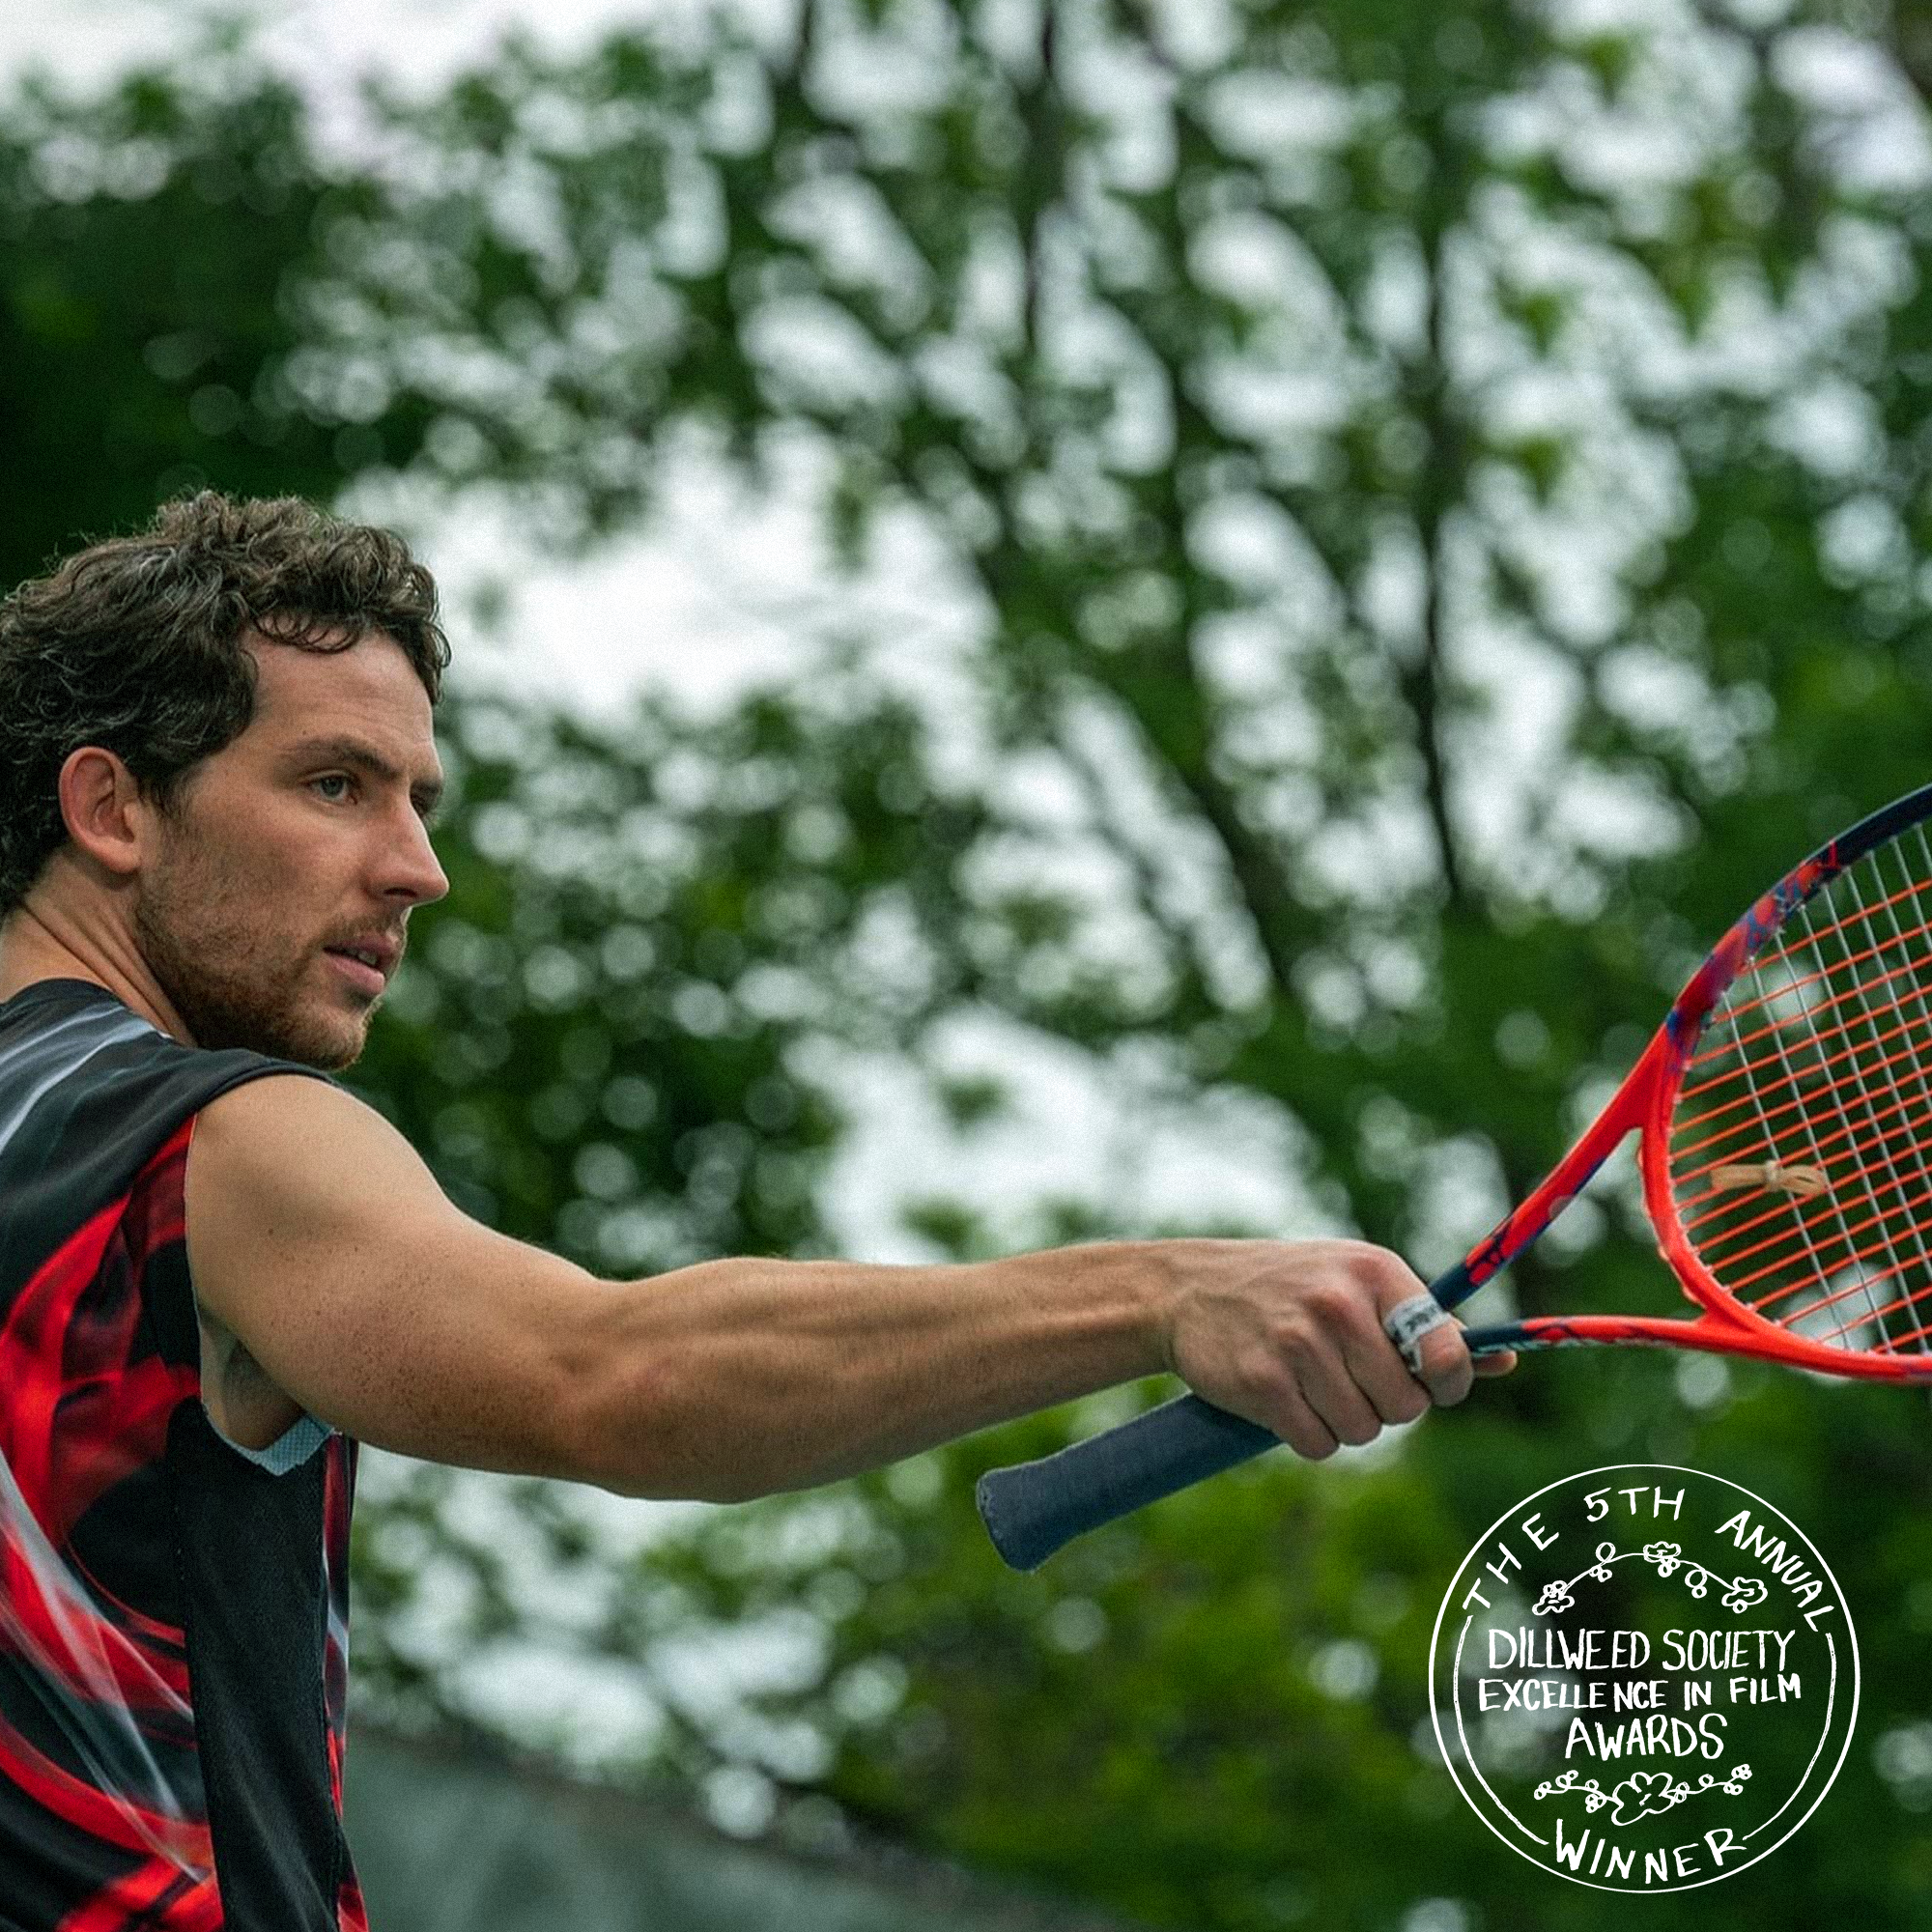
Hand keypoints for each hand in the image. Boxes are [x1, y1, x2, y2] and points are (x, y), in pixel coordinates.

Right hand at [1160, 1238, 1514, 1460]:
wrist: (1189, 1289)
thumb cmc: (1292, 1288)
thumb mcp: (1358, 1284)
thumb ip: (1427, 1324)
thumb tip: (1505, 1360)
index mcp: (1374, 1272)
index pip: (1446, 1350)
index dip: (1447, 1383)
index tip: (1431, 1385)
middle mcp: (1338, 1303)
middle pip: (1405, 1406)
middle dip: (1386, 1408)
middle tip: (1352, 1381)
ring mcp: (1298, 1343)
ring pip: (1363, 1431)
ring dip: (1344, 1424)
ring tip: (1314, 1386)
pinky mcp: (1262, 1381)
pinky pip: (1317, 1444)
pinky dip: (1309, 1436)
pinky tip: (1286, 1401)